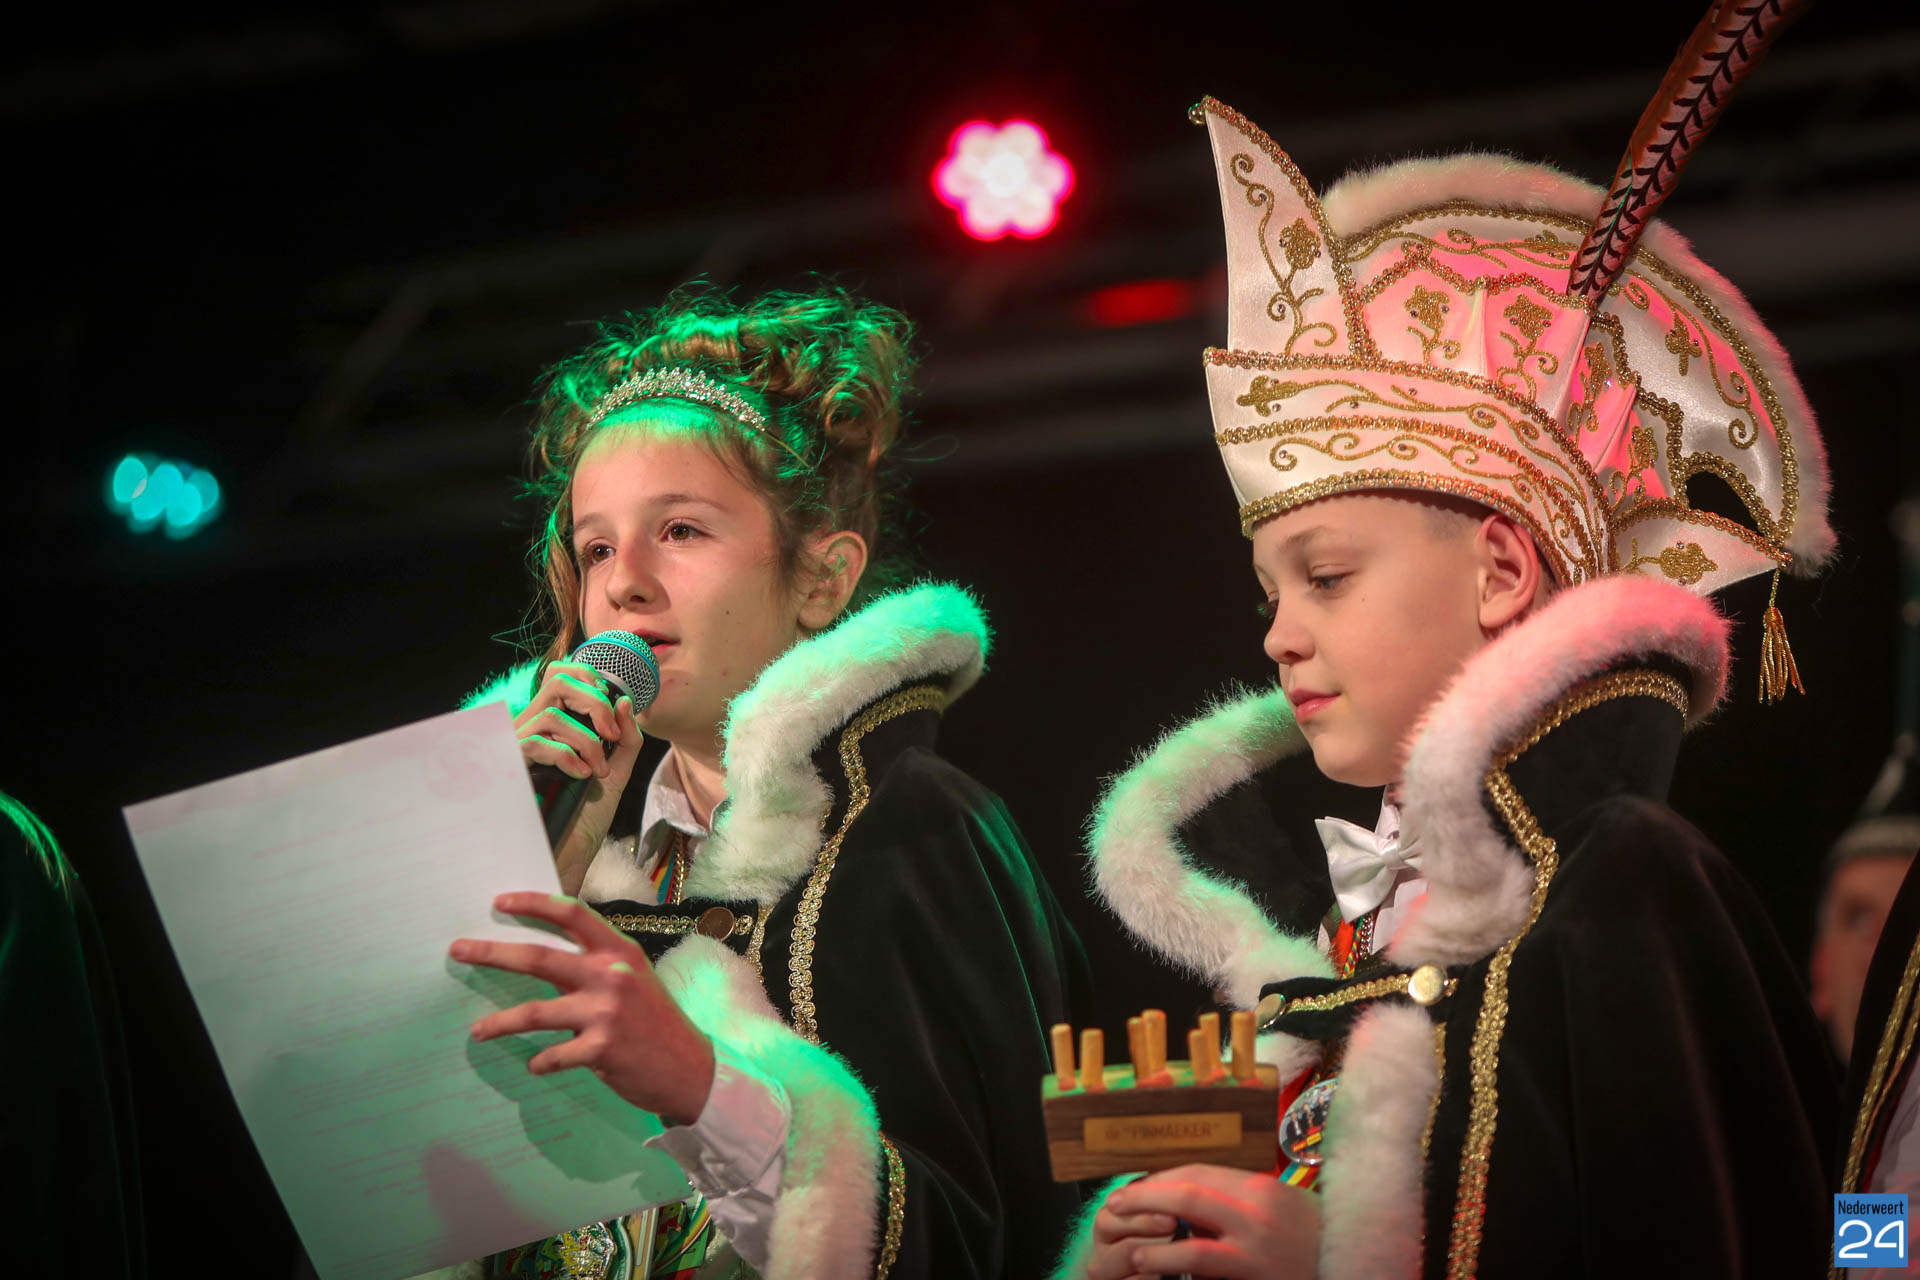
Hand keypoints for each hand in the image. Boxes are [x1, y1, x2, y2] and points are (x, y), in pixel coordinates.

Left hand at [451, 892, 715, 1124]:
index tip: (499, 902)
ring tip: (477, 1031)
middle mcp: (611, 975)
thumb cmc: (656, 1021)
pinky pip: (553, 1055)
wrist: (691, 1068)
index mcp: (618, 951)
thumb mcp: (634, 978)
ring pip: (534, 1012)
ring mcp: (605, 1012)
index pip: (570, 914)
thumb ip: (596, 964)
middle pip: (538, 958)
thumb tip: (544, 959)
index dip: (532, 904)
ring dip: (499, 1023)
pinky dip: (539, 1062)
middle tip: (458, 950)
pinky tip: (534, 1065)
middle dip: (492, 953)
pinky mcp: (602, 1048)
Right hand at [512, 662, 642, 887]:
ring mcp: (519, 748)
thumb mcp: (615, 774)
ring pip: (551, 714)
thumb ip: (625, 739)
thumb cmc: (584, 819)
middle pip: (556, 680)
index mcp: (556, 727)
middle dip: (593, 701)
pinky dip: (566, 755)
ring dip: (586, 741)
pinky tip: (581, 776)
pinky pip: (536, 742)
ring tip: (598, 771)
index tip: (614, 713)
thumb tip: (625, 701)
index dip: (590, 679)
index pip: (562, 676)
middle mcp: (533, 730)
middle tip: (611, 733)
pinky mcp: (511, 769)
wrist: (566, 858)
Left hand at [1099, 1165, 1318, 1279]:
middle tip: (1114, 1204)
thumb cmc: (1308, 1232)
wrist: (1348, 1262)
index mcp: (1259, 1187)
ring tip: (1130, 1251)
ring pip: (1192, 1245)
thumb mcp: (1273, 1202)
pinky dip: (1173, 1269)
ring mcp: (1256, 1252)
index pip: (1197, 1172)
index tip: (1135, 1186)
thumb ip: (1233, 1195)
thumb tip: (1180, 1191)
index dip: (1158, 1178)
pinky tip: (1154, 1269)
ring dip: (1152, 1247)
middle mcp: (1257, 1214)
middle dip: (1144, 1198)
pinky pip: (1205, 1272)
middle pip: (1188, 1195)